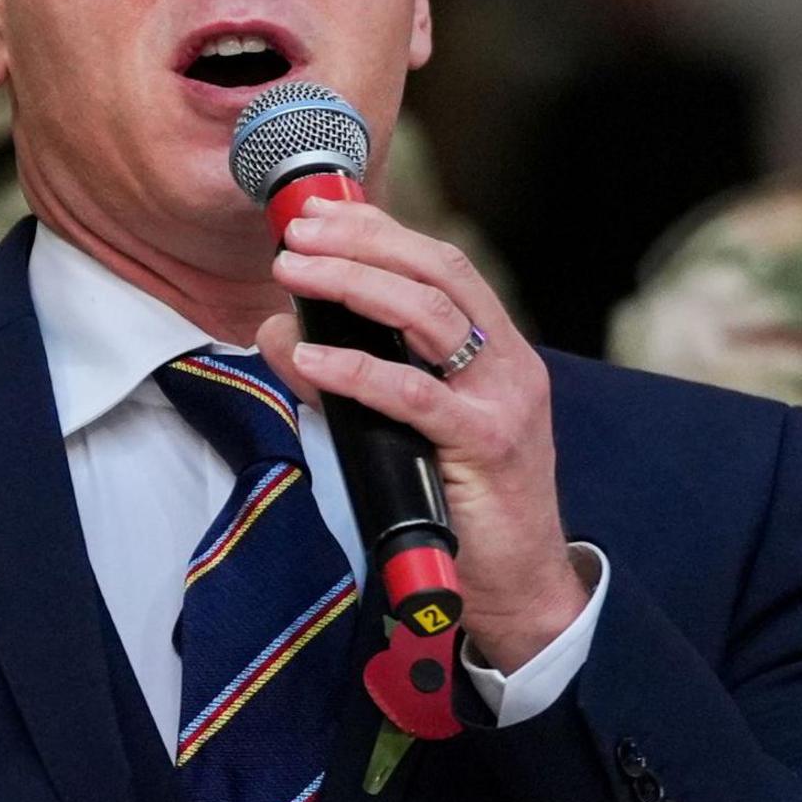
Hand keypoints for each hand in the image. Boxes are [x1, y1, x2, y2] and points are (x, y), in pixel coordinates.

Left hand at [255, 198, 586, 670]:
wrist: (521, 587)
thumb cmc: (463, 508)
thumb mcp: (401, 431)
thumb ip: (347, 380)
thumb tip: (280, 332)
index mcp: (494, 351)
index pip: (440, 265)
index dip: (379, 230)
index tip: (319, 215)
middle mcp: (507, 363)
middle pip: (436, 272)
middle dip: (361, 243)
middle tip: (298, 234)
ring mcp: (503, 401)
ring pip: (429, 316)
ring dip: (353, 285)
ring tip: (295, 273)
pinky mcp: (487, 445)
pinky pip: (416, 396)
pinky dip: (358, 371)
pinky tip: (312, 357)